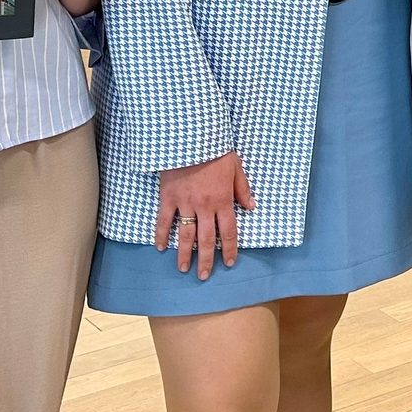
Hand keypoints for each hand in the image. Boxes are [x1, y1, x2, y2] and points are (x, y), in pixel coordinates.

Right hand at [158, 153, 256, 277]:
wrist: (192, 136)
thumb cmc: (216, 149)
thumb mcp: (236, 166)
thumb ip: (243, 189)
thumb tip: (251, 206)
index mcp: (223, 200)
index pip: (228, 232)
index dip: (229, 249)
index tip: (228, 263)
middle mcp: (205, 207)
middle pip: (206, 239)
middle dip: (206, 260)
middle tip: (204, 276)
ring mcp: (185, 203)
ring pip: (185, 235)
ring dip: (184, 254)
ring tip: (184, 269)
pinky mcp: (168, 197)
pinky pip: (163, 220)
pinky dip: (161, 235)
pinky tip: (160, 247)